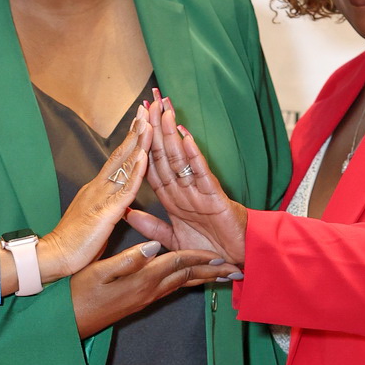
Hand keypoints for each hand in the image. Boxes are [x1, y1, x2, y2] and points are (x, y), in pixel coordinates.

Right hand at [36, 110, 149, 282]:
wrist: (53, 258)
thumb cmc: (73, 246)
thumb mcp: (94, 223)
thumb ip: (107, 211)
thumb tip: (121, 206)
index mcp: (97, 191)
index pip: (117, 162)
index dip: (130, 143)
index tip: (140, 124)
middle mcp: (98, 188)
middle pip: (120, 156)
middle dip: (134, 133)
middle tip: (145, 110)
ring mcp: (101, 198)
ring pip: (124, 167)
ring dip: (137, 144)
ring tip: (148, 123)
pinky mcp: (105, 213)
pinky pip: (125, 190)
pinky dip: (135, 172)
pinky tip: (143, 156)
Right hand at [71, 239, 228, 338]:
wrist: (68, 323)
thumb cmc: (77, 294)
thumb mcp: (98, 272)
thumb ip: (128, 259)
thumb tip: (154, 246)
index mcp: (141, 280)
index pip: (177, 263)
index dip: (199, 256)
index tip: (221, 254)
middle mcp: (149, 291)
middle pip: (187, 277)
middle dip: (212, 272)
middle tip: (235, 270)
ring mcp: (145, 299)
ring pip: (181, 285)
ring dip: (203, 279)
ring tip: (222, 276)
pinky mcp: (139, 302)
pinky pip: (171, 289)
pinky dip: (186, 282)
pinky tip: (190, 280)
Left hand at [123, 92, 248, 267]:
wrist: (237, 262)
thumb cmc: (209, 250)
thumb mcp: (173, 240)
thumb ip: (151, 226)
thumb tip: (127, 212)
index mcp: (173, 199)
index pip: (153, 167)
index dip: (142, 146)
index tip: (134, 124)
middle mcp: (184, 191)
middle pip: (165, 156)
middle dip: (155, 130)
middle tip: (148, 103)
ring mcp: (199, 192)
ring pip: (181, 159)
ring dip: (171, 135)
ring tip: (163, 112)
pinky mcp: (215, 198)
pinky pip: (202, 174)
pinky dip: (194, 156)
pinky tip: (187, 138)